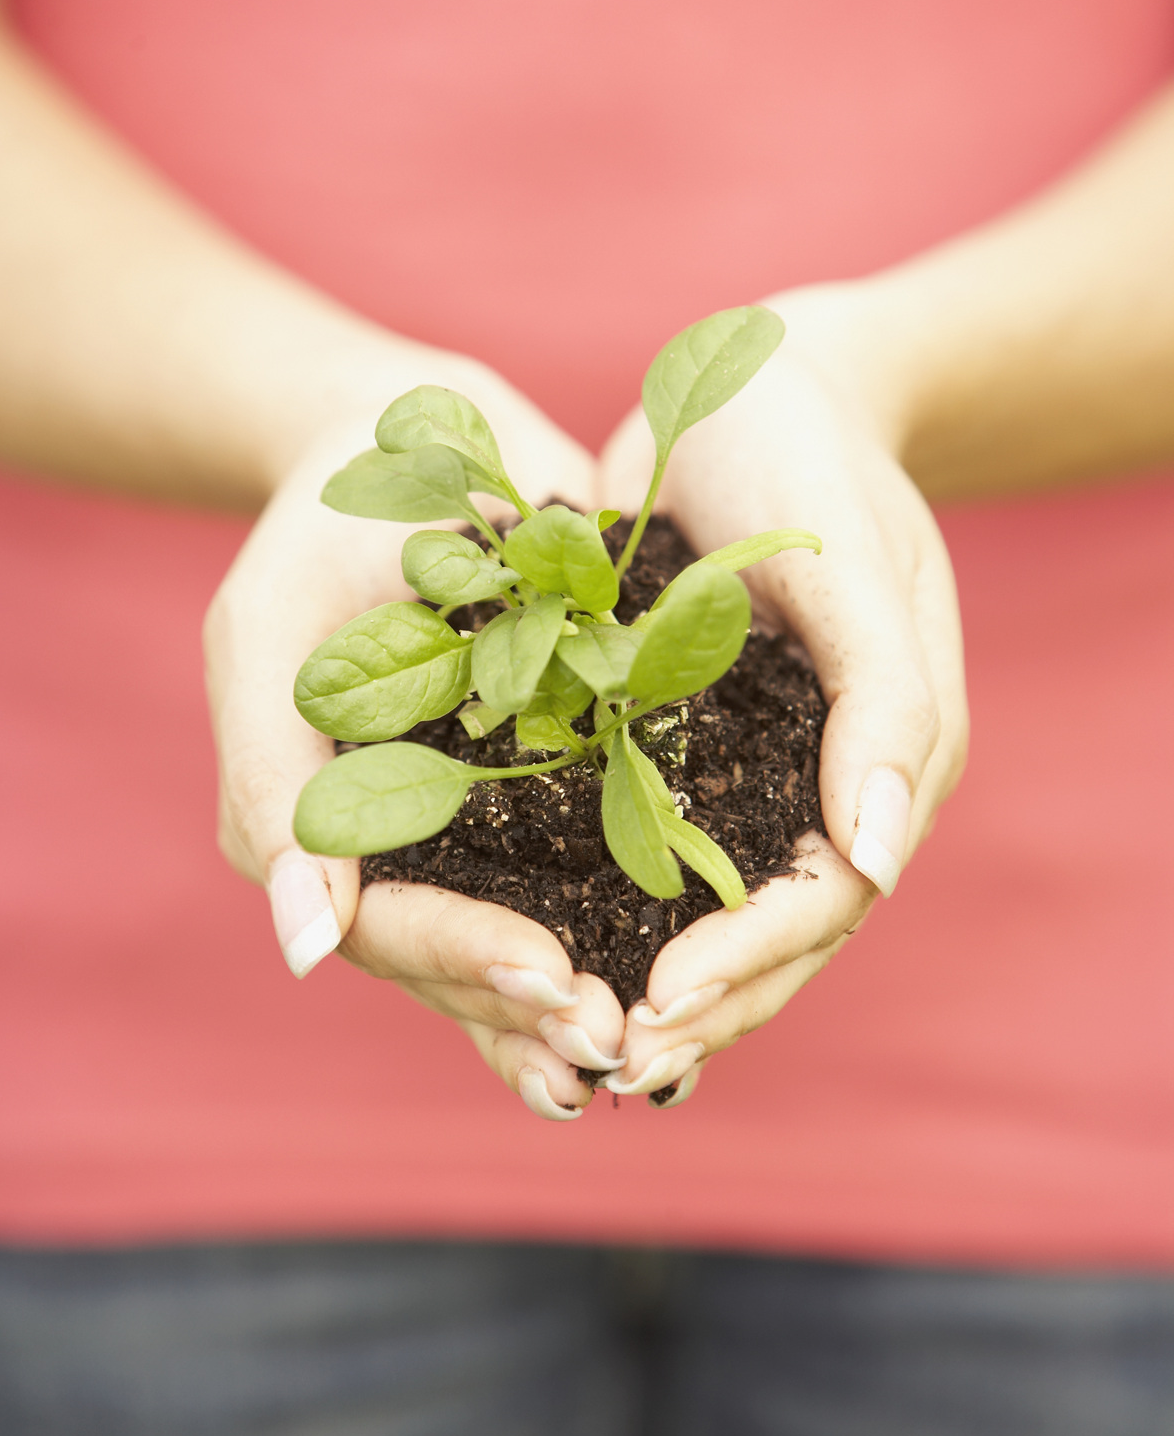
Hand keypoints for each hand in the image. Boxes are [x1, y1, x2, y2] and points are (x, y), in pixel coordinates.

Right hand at [204, 341, 623, 1118]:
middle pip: (471, 962)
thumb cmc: (320, 531)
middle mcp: (416, 844)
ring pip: (542, 933)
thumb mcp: (268, 638)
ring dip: (596, 990)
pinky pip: (610, 853)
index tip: (554, 979)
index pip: (390, 933)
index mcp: (331, 832)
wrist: (424, 437)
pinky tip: (712, 951)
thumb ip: (270, 784)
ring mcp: (497, 813)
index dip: (467, 964)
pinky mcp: (574, 767)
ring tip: (666, 1039)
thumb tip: (303, 948)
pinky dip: (648, 908)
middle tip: (623, 1038)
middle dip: (542, 1008)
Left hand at [595, 285, 968, 1103]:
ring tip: (571, 1038)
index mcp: (891, 753)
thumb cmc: (813, 452)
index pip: (830, 896)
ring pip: (711, 906)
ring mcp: (756, 763)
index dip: (751, 961)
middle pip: (776, 932)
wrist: (760, 379)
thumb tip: (874, 857)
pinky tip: (545, 945)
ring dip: (652, 976)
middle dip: (699, 999)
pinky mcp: (687, 737)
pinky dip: (610, 902)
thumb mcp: (853, 557)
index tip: (658, 1005)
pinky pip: (653, 841)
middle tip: (603, 1056)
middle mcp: (826, 777)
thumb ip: (880, 699)